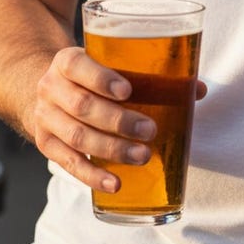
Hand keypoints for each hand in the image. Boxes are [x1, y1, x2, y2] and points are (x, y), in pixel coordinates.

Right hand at [31, 47, 159, 193]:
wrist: (54, 88)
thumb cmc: (94, 75)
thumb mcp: (110, 63)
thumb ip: (150, 73)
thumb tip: (198, 89)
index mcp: (67, 60)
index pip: (78, 66)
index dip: (101, 79)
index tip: (128, 91)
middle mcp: (50, 87)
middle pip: (82, 106)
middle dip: (118, 121)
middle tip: (149, 130)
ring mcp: (44, 117)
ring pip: (77, 136)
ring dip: (112, 149)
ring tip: (142, 156)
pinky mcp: (45, 144)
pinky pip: (68, 163)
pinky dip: (92, 175)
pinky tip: (115, 183)